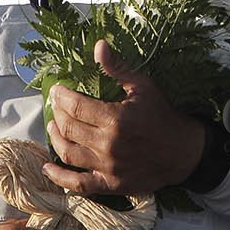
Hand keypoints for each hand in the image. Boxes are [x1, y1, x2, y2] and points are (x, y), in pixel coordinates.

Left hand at [44, 40, 205, 194]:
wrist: (182, 151)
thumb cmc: (161, 115)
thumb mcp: (142, 86)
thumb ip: (117, 68)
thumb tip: (98, 45)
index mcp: (115, 119)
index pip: (75, 107)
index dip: (61, 97)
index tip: (57, 90)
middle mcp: (108, 144)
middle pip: (68, 128)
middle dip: (56, 114)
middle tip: (55, 105)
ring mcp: (108, 167)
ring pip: (68, 153)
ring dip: (55, 138)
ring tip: (53, 127)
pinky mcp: (110, 184)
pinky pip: (79, 185)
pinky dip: (59, 178)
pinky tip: (47, 168)